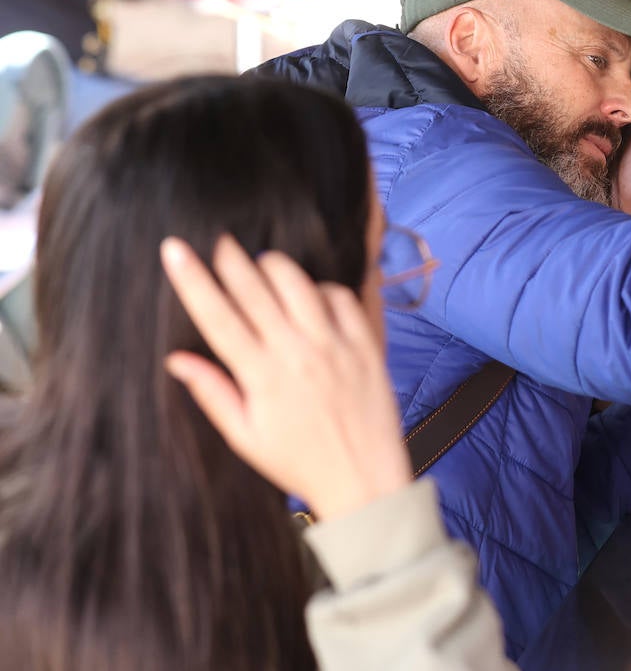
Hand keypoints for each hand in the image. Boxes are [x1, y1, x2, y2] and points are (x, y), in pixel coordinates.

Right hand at [160, 235, 409, 521]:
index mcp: (262, 377)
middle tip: (220, 240)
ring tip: (264, 264)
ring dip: (277, 266)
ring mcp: (335, 346)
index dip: (193, 280)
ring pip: (300, 284)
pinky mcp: (366, 345)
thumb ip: (212, 392)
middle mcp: (297, 354)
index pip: (218, 317)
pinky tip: (312, 294)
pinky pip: (343, 297)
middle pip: (256, 290)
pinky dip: (324, 287)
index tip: (175, 249)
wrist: (363, 479)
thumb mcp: (245, 437)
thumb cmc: (299, 462)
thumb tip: (176, 358)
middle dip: (232, 259)